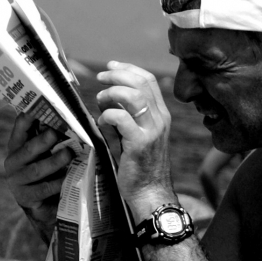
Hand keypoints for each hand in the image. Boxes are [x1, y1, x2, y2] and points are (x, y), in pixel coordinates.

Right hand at [4, 114, 73, 238]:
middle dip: (43, 140)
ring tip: (69, 155)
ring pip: (36, 170)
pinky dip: (57, 183)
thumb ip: (53, 138)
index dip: (29, 116)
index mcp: (17, 146)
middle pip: (28, 149)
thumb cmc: (48, 173)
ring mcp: (16, 181)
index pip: (21, 127)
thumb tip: (72, 120)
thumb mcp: (48, 153)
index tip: (39, 105)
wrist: (44, 207)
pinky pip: (43, 189)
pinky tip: (67, 178)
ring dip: (54, 162)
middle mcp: (13, 162)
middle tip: (56, 133)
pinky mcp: (25, 198)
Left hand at [96, 62, 176, 222]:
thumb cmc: (140, 168)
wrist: (151, 194)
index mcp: (161, 115)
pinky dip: (107, 115)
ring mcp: (152, 131)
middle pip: (141, 82)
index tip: (111, 66)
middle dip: (117, 74)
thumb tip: (107, 100)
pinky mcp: (139, 143)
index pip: (148, 80)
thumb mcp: (137, 136)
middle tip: (100, 77)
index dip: (128, 69)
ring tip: (100, 99)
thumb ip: (126, 117)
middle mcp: (160, 119)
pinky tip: (101, 123)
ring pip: (134, 95)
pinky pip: (121, 118)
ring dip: (112, 92)